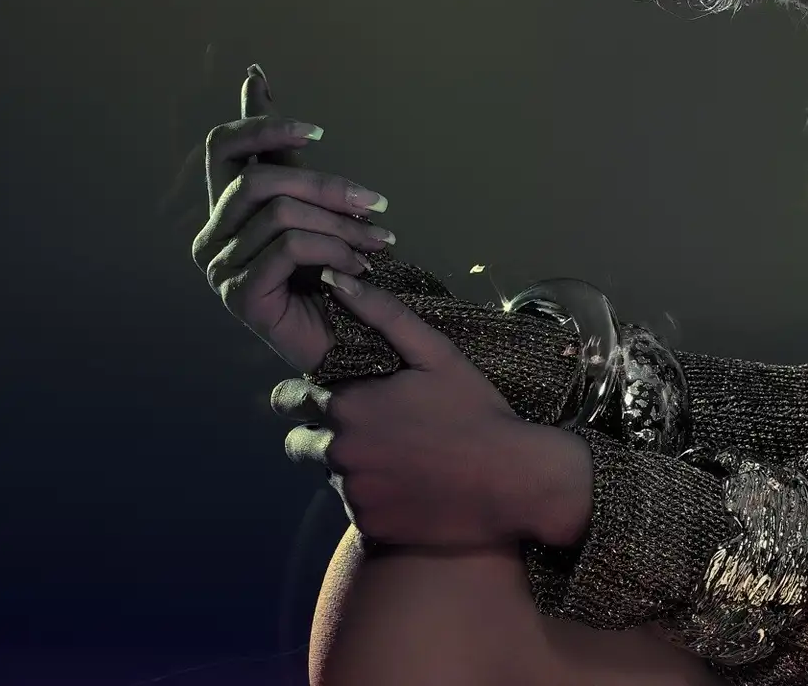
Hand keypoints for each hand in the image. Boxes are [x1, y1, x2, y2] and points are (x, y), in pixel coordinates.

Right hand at [190, 65, 395, 370]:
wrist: (348, 344)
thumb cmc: (330, 271)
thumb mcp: (311, 200)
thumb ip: (284, 149)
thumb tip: (255, 77)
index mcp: (225, 211)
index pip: (222, 147)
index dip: (264, 125)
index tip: (318, 132)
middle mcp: (211, 237)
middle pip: (260, 179)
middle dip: (328, 186)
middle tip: (378, 205)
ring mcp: (219, 269)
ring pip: (280, 214)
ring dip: (344, 226)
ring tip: (380, 244)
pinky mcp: (238, 297)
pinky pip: (289, 249)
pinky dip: (335, 252)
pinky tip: (360, 269)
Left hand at [273, 268, 595, 548]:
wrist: (515, 480)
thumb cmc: (478, 410)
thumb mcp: (437, 355)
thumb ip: (384, 316)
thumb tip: (337, 281)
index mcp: (347, 404)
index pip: (292, 398)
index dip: (315, 395)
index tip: (348, 397)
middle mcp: (338, 451)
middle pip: (300, 441)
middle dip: (322, 433)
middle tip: (373, 431)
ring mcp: (352, 492)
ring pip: (328, 476)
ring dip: (350, 466)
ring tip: (399, 459)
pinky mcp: (368, 525)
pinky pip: (355, 508)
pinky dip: (374, 499)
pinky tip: (411, 487)